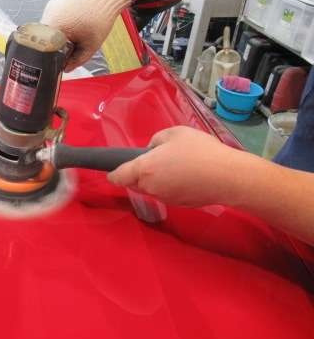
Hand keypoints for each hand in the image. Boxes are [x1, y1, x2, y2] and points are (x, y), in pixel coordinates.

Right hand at [41, 0, 131, 70]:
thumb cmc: (100, 17)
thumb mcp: (91, 45)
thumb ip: (77, 60)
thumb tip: (67, 68)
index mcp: (52, 26)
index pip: (44, 47)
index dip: (52, 55)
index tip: (62, 58)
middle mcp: (48, 13)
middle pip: (47, 34)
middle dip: (58, 42)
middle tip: (72, 46)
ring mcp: (54, 2)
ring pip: (53, 22)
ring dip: (62, 29)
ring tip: (78, 29)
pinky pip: (59, 11)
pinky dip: (66, 17)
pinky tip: (80, 17)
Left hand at [107, 126, 243, 206]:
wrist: (228, 177)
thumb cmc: (199, 151)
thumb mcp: (174, 133)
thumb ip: (156, 140)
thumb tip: (151, 150)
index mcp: (144, 169)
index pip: (119, 176)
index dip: (113, 174)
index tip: (112, 171)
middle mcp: (150, 187)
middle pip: (133, 184)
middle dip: (135, 175)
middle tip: (151, 161)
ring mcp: (164, 198)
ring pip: (150, 189)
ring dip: (153, 181)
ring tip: (172, 166)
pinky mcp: (178, 205)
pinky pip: (165, 194)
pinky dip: (168, 186)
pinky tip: (184, 176)